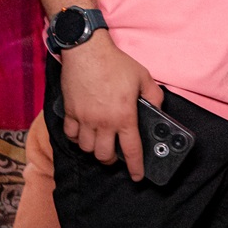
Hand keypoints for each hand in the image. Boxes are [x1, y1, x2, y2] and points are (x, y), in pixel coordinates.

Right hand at [59, 32, 162, 179]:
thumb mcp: (143, 77)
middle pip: (104, 155)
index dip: (135, 167)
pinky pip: (70, 135)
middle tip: (116, 155)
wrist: (87, 50)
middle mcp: (103, 122)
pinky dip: (77, 138)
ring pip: (86, 148)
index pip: (131, 150)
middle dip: (111, 160)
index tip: (137, 176)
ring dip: (94, 149)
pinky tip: (83, 133)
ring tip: (100, 143)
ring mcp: (84, 118)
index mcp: (124, 116)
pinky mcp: (70, 112)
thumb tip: (158, 109)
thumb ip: (154, 96)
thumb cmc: (115, 63)